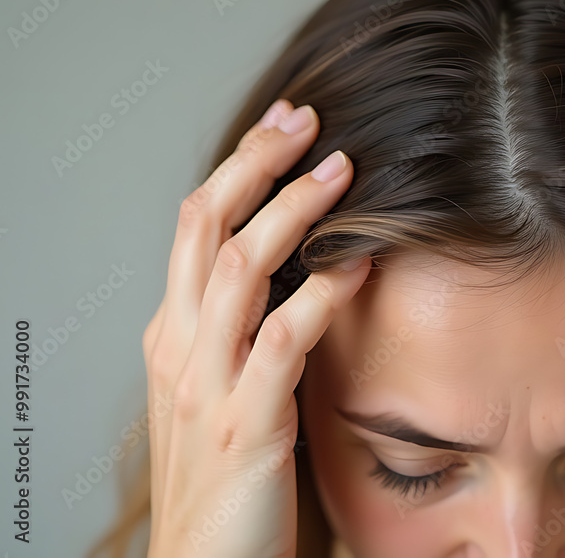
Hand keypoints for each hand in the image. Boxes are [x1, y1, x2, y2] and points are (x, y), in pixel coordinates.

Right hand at [142, 99, 370, 556]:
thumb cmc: (224, 477)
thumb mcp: (221, 390)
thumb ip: (246, 333)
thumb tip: (303, 275)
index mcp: (173, 335)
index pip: (195, 227)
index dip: (237, 168)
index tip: (284, 127)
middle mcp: (180, 348)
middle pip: (206, 227)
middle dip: (256, 163)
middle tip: (306, 119)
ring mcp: (206, 385)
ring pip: (239, 270)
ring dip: (293, 212)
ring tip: (342, 172)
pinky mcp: (244, 426)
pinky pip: (281, 342)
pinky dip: (321, 295)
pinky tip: (358, 265)